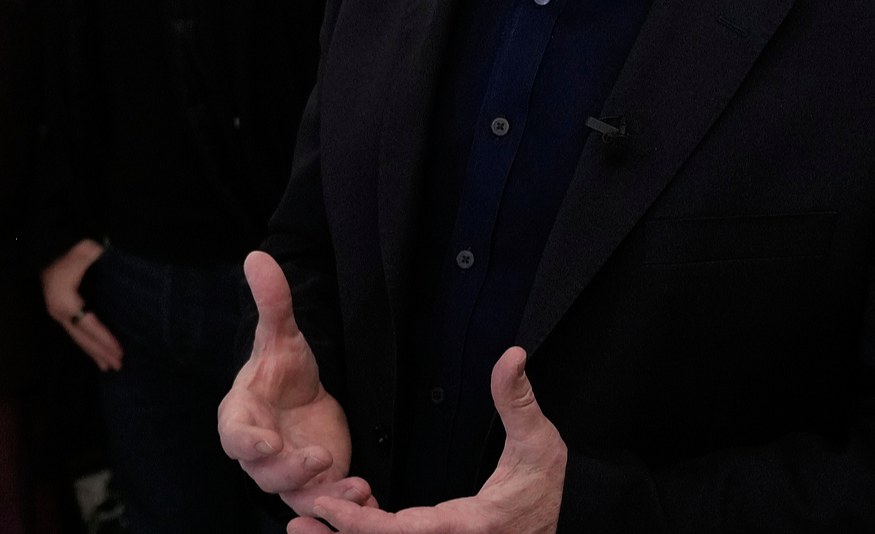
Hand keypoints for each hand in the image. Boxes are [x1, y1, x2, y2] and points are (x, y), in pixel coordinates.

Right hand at [43, 239, 122, 370]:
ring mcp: (58, 313)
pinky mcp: (60, 311)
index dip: (105, 339)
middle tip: (119, 365)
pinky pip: (75, 333)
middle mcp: (59, 312)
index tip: (120, 351)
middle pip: (83, 338)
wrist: (44, 248)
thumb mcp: (82, 249)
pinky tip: (96, 353)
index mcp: (64, 301)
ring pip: (77, 339)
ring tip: (110, 367)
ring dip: (94, 353)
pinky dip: (87, 345)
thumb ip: (95, 254)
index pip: (89, 325)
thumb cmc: (64, 249)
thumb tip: (111, 255)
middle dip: (101, 352)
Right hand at [219, 251, 365, 518]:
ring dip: (322, 496)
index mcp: (241, 418)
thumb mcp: (283, 334)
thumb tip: (258, 256)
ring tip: (355, 485)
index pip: (235, 436)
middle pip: (264, 473)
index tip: (264, 443)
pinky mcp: (314, 485)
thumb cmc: (283, 370)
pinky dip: (341, 502)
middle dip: (289, 470)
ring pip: (295, 495)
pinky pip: (322, 502)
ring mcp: (285, 473)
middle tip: (318, 458)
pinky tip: (366, 494)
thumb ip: (272, 301)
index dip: (247, 442)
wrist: (305, 396)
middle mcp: (259, 453)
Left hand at [300, 348, 566, 533]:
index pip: (403, 530)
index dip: (360, 522)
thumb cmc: (555, 486)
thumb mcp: (539, 441)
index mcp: (468, 524)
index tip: (325, 505)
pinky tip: (349, 524)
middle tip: (297, 523)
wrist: (577, 519)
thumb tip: (510, 357)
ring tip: (307, 527)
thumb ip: (517, 400)